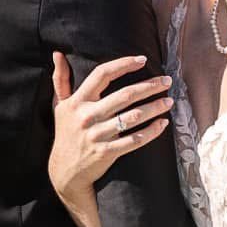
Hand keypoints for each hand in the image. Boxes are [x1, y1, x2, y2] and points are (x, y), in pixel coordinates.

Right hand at [50, 52, 173, 200]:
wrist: (64, 172)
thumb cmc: (65, 134)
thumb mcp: (60, 106)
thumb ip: (60, 79)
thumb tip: (58, 53)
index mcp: (78, 101)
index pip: (102, 74)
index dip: (123, 64)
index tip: (142, 60)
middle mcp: (87, 116)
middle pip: (124, 95)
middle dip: (149, 86)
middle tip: (167, 80)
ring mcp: (98, 136)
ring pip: (133, 117)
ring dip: (154, 108)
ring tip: (168, 101)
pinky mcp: (107, 153)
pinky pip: (134, 141)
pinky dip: (151, 132)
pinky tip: (163, 124)